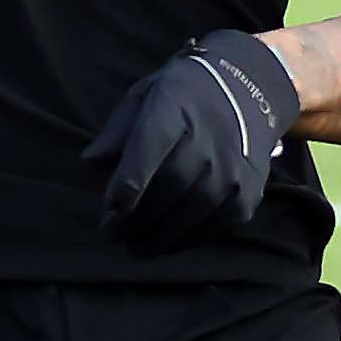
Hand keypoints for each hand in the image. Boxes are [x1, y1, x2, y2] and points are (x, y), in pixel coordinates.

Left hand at [81, 26, 298, 251]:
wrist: (248, 91)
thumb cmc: (181, 99)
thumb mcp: (144, 97)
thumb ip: (116, 131)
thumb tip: (90, 165)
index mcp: (175, 103)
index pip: (153, 141)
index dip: (132, 178)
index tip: (112, 207)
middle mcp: (211, 135)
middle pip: (171, 184)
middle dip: (137, 217)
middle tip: (113, 235)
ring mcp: (235, 165)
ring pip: (193, 211)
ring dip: (159, 237)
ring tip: (135, 249)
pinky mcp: (249, 191)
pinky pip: (216, 224)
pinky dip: (188, 239)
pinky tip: (168, 243)